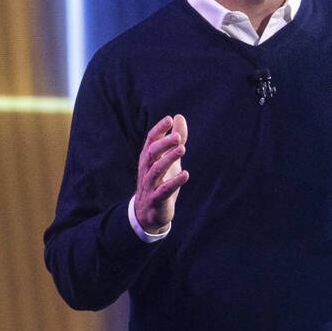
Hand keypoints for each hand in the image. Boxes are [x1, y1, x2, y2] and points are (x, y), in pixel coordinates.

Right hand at [135, 114, 188, 233]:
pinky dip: (174, 182)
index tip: (169, 119)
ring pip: (156, 170)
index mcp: (148, 158)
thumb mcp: (168, 159)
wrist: (148, 213)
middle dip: (164, 143)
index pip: (150, 140)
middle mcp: (146, 169)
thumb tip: (179, 117)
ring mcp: (150, 185)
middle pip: (151, 153)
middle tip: (178, 136)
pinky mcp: (156, 200)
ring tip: (182, 149)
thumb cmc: (160, 181)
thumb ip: (174, 139)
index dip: (159, 129)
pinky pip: (163, 190)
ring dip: (169, 158)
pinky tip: (185, 174)